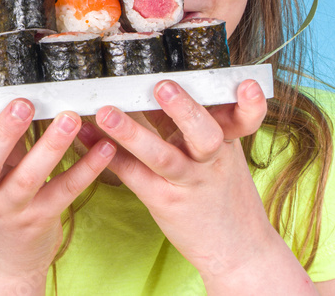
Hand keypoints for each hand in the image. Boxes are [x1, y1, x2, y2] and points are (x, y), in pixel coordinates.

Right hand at [0, 98, 115, 284]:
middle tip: (23, 105)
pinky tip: (103, 148)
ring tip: (69, 118)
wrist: (4, 261)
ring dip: (50, 145)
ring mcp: (11, 210)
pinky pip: (64, 191)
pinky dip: (86, 169)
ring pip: (28, 178)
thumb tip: (16, 98)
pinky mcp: (41, 219)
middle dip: (4, 133)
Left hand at [81, 79, 273, 281]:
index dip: (249, 104)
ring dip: (132, 133)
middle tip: (163, 85)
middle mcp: (210, 161)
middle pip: (205, 134)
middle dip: (184, 109)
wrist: (238, 251)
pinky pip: (132, 174)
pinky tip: (84, 135)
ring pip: (162, 156)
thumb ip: (190, 122)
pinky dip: (107, 153)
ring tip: (106, 113)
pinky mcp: (164, 200)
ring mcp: (187, 181)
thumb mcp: (220, 154)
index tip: (247, 84)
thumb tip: (156, 84)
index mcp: (228, 142)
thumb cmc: (223, 192)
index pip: (243, 119)